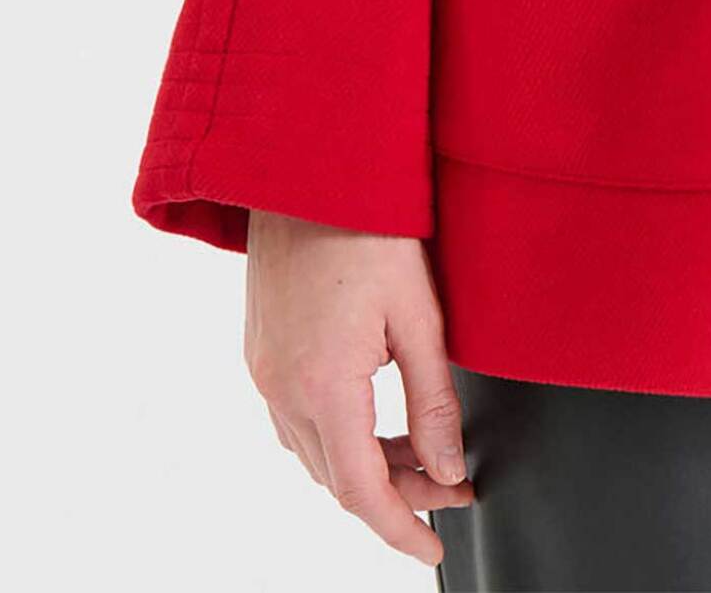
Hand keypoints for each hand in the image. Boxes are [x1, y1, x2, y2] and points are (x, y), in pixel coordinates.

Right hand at [243, 212, 474, 566]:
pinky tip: (371, 420)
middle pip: (337, 477)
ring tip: (420, 454)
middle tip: (451, 485)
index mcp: (322, 385)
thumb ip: (434, 400)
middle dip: (396, 494)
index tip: (434, 548)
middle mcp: (281, 387)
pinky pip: (294, 420)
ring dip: (364, 467)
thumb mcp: (419, 313)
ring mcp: (262, 369)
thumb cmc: (367, 223)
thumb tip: (448, 468)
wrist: (306, 163)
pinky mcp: (259, 349)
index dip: (400, 528)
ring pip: (313, 453)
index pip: (361, 491)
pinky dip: (335, 437)